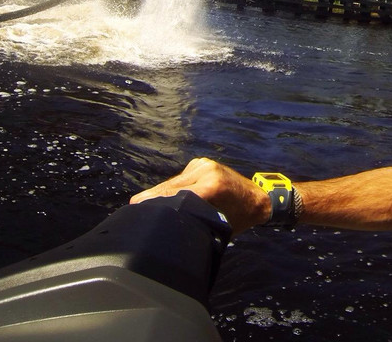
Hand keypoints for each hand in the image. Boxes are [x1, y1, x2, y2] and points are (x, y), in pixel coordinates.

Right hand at [130, 157, 271, 233]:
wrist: (259, 198)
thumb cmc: (240, 218)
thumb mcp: (217, 225)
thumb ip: (194, 220)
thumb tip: (169, 228)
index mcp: (212, 186)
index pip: (175, 195)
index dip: (155, 202)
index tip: (136, 208)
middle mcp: (206, 170)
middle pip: (170, 187)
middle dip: (152, 198)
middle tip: (133, 208)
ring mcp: (203, 164)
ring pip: (173, 182)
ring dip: (160, 193)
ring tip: (143, 205)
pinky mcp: (201, 163)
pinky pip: (180, 178)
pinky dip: (171, 188)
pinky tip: (161, 198)